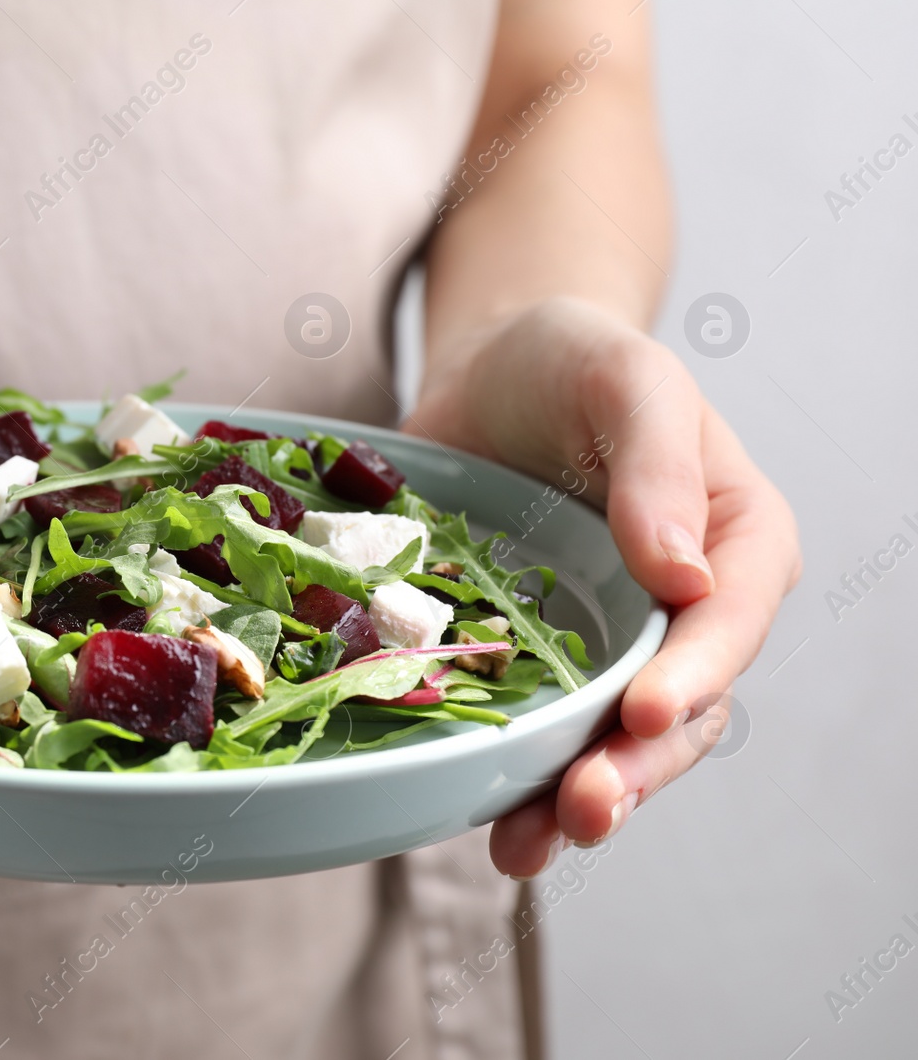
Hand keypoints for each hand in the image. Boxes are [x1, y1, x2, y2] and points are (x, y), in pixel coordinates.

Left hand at [408, 297, 800, 877]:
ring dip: (570, 798)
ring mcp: (604, 644)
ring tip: (526, 845)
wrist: (487, 374)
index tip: (642, 714)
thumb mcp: (625, 379)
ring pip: (605, 742)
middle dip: (634, 768)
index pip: (730, 623)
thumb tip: (686, 574)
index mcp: (734, 542)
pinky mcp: (533, 660)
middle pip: (677, 710)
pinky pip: (531, 726)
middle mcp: (678, 611)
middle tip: (583, 808)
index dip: (694, 676)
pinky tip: (472, 816)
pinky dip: (506, 775)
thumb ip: (658, 464)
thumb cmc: (572, 362)